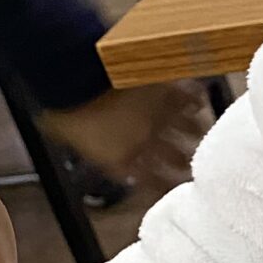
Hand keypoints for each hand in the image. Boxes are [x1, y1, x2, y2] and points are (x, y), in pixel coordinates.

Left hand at [42, 80, 209, 193]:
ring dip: (194, 136)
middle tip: (190, 167)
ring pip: (188, 133)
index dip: (159, 185)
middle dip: (182, 164)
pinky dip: (195, 101)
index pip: (149, 180)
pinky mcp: (166, 92)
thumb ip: (73, 141)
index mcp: (121, 158)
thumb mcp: (61, 130)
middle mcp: (146, 142)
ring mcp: (159, 117)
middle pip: (174, 160)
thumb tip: (62, 134)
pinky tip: (199, 102)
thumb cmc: (66, 105)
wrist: (78, 75)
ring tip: (202, 137)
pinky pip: (189, 99)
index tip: (168, 186)